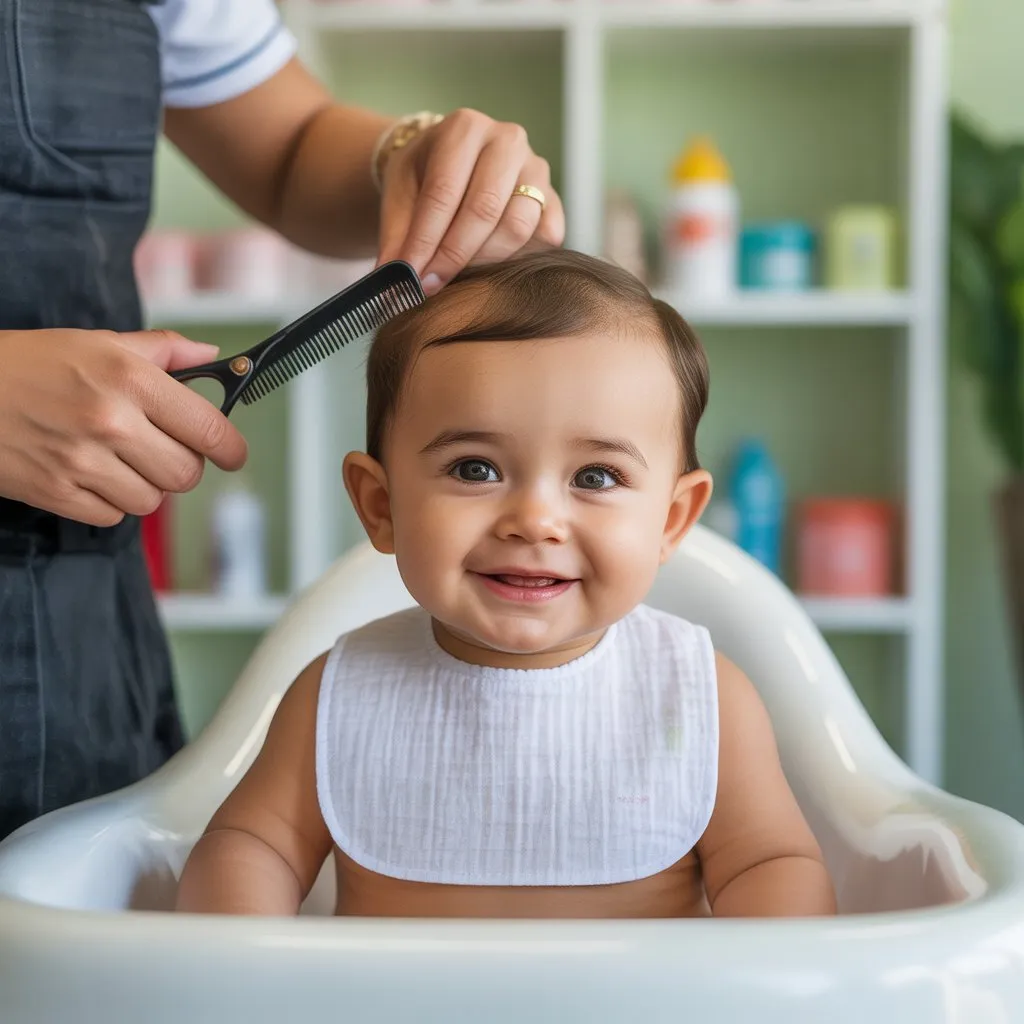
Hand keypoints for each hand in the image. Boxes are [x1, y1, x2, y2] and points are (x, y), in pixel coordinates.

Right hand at [0, 329, 247, 526]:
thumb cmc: (31, 363)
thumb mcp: (99, 343)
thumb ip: (163, 351)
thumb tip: (214, 358)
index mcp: (131, 381)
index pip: (209, 429)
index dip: (231, 448)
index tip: (234, 454)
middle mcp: (112, 422)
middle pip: (186, 474)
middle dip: (181, 465)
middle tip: (161, 448)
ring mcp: (83, 462)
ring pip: (152, 500)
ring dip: (144, 484)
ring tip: (117, 458)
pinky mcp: (56, 493)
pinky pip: (113, 515)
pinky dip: (109, 501)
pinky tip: (89, 473)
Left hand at [376, 108, 565, 294]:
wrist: (454, 161)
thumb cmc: (424, 177)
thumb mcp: (400, 195)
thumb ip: (397, 236)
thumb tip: (392, 282)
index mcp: (464, 128)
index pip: (444, 192)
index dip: (426, 240)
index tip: (412, 277)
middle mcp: (506, 141)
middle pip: (485, 209)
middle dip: (455, 255)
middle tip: (432, 286)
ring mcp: (536, 168)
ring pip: (518, 226)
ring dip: (486, 260)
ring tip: (459, 275)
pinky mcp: (553, 197)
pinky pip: (547, 236)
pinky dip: (521, 258)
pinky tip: (493, 267)